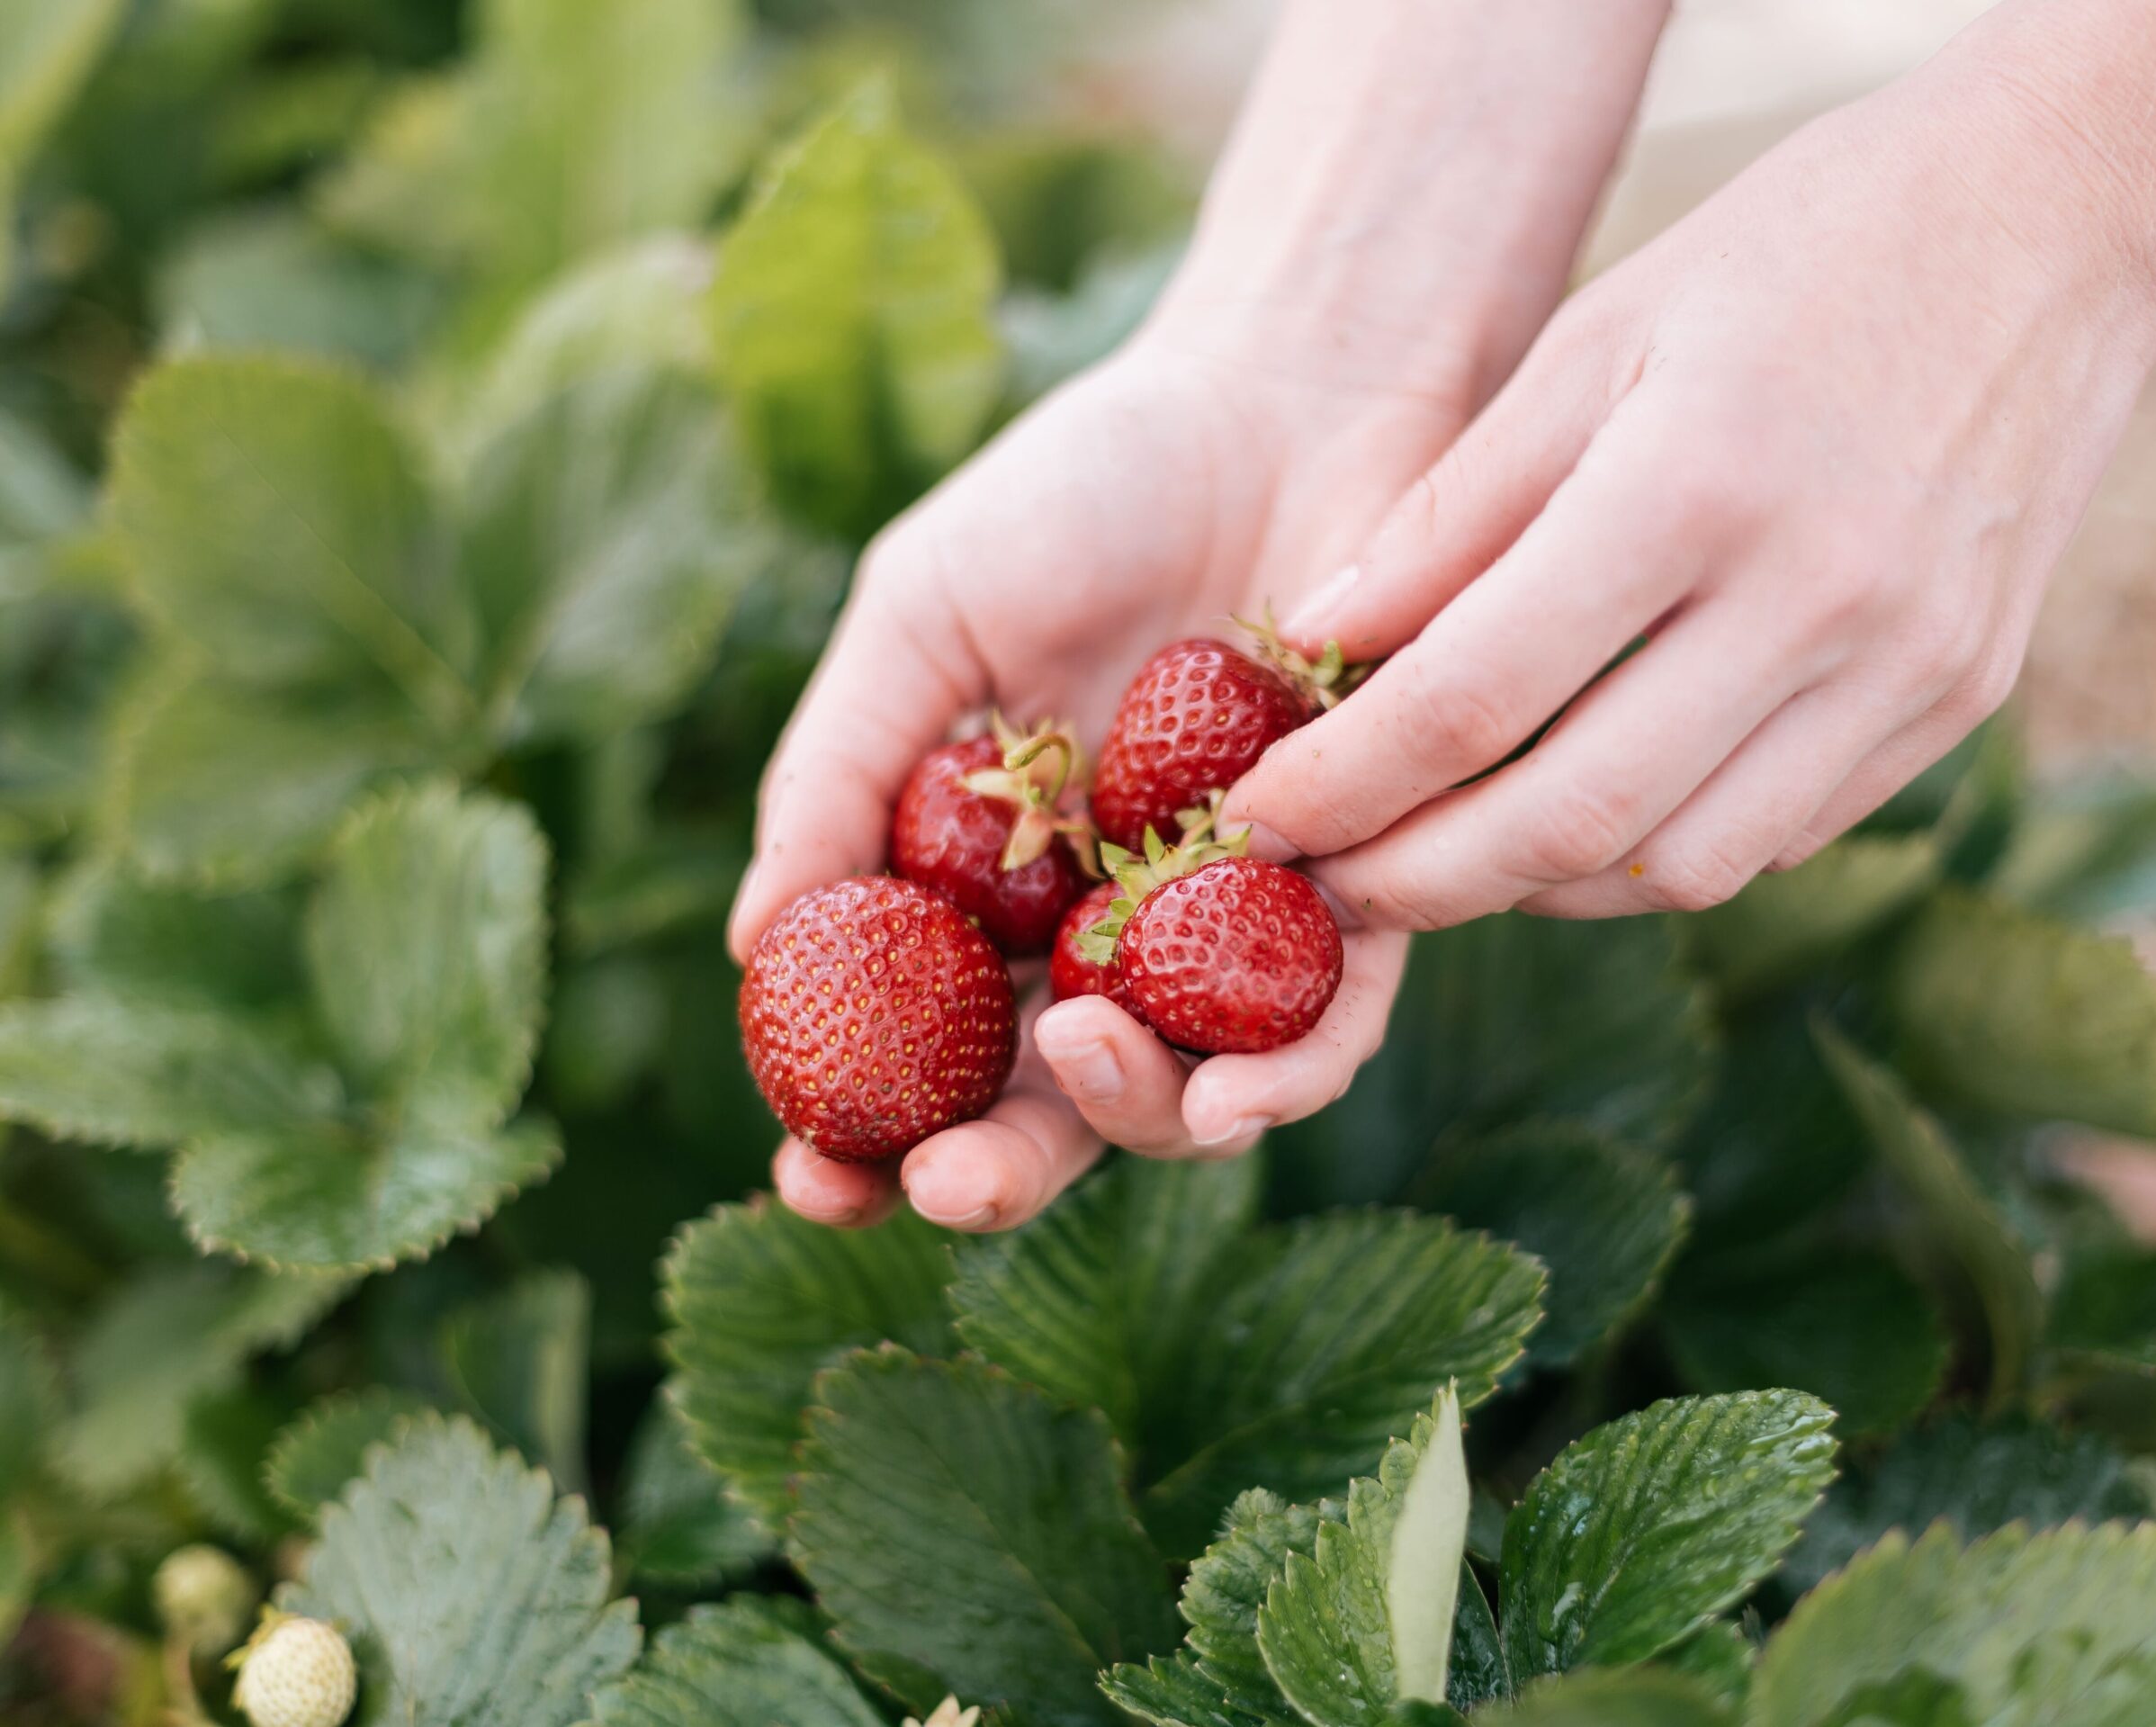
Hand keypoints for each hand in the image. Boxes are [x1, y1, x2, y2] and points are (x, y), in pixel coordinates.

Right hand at [725, 334, 1452, 1227]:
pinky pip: (1338, 1017)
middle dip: (995, 1172)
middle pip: (1055, 1100)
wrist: (1289, 391)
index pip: (925, 1043)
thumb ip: (840, 772)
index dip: (862, 1130)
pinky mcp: (1371, 882)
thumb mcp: (923, 616)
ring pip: (1195, 1087)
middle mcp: (1117, 923)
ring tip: (1089, 1064)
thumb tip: (752, 949)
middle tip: (945, 1188)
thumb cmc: (1088, 490)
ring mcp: (1239, 918)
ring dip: (1141, 1118)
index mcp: (999, 879)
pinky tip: (1241, 1087)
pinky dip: (1291, 1069)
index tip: (809, 1174)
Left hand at [1224, 59, 2155, 926]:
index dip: (1344, 782)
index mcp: (1692, 488)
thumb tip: (1313, 647)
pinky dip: (1657, 852)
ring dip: (1538, 886)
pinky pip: (1778, 836)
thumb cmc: (1795, 250)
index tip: (1258, 814)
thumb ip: (1452, 512)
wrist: (2061, 216)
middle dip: (1420, 883)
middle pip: (1571, 824)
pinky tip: (1587, 812)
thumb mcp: (1594, 337)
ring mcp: (1904, 666)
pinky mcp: (1957, 700)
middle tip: (1330, 884)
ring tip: (1448, 850)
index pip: (1473, 698)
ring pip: (1679, 867)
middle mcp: (1813, 601)